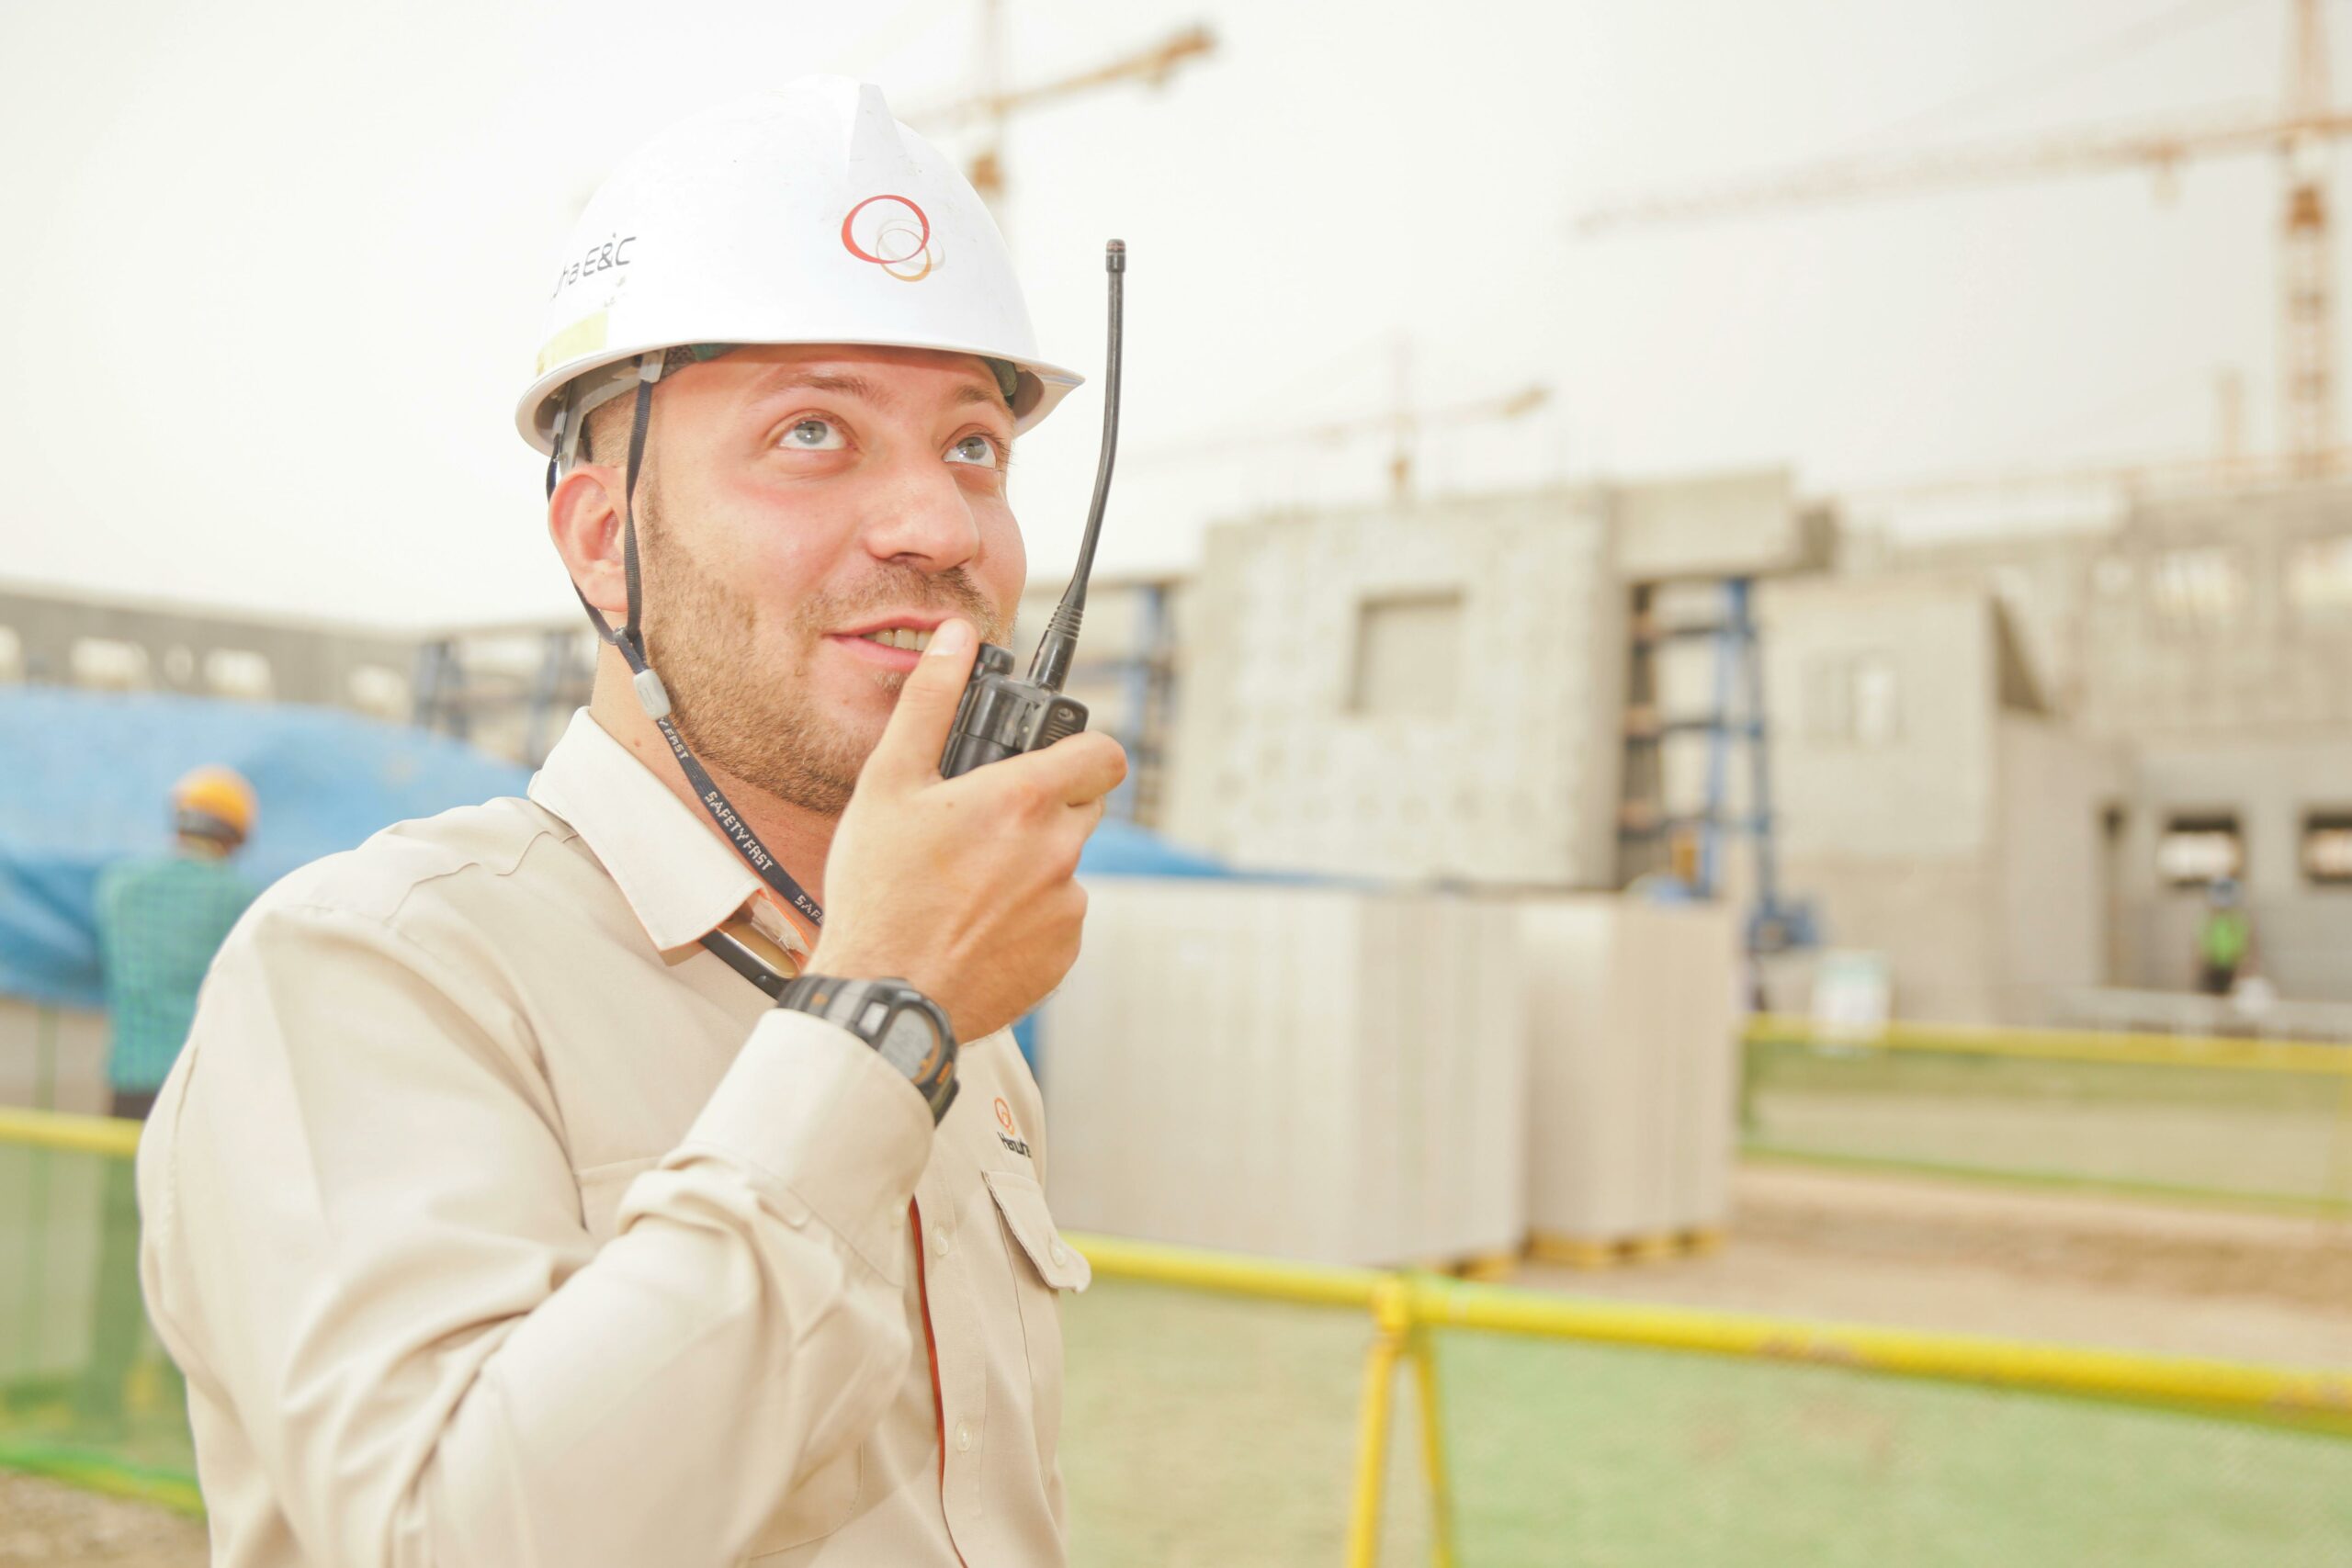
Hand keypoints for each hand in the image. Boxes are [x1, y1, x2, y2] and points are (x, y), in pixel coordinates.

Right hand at [809, 618, 1126, 1042]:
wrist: (883, 994)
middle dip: (1048, 805)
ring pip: (1067, 865)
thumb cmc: (879, 891)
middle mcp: (1060, 851)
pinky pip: (1058, 917)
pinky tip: (977, 923)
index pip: (1104, 753)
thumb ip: (931, 703)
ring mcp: (1066, 906)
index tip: (1054, 758)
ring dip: (1033, 864)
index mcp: (1026, 800)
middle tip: (987, 823)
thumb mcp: (889, 783)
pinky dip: (1029, 916)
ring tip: (968, 882)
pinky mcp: (1063, 954)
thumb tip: (955, 640)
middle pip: (1084, 807)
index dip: (1081, 749)